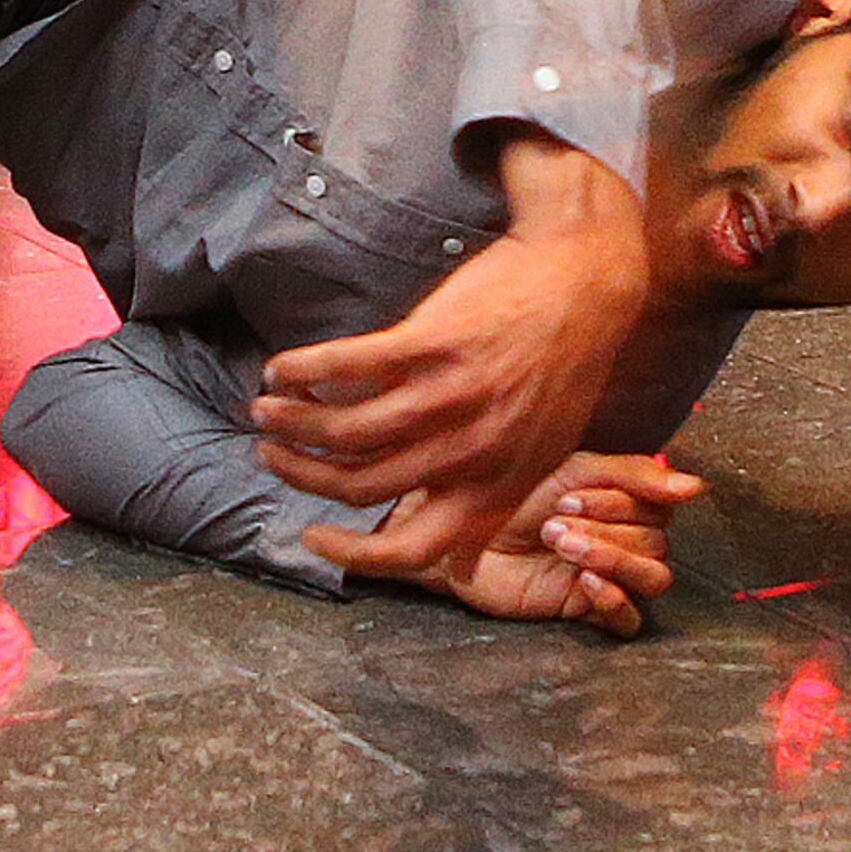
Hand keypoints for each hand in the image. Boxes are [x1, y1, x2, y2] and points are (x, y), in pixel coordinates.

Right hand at [248, 166, 651, 578]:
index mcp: (494, 486)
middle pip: (358, 484)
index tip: (312, 535)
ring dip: (290, 423)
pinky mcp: (431, 342)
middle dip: (301, 474)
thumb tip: (461, 568)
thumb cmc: (563, 368)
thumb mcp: (543, 455)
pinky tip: (280, 368)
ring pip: (344, 429)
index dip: (352, 553)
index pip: (413, 549)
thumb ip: (494, 511)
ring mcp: (449, 395)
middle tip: (271, 455)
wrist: (585, 283)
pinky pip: (346, 366)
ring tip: (265, 410)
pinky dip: (302, 371)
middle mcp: (469, 450)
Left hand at [393, 451, 708, 633]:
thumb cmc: (506, 492)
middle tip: (553, 521)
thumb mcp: (569, 469)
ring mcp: (609, 574)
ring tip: (562, 546)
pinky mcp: (586, 609)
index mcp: (623, 500)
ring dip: (612, 557)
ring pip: (653, 577)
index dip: (622, 501)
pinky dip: (616, 601)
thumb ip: (634, 475)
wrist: (455, 531)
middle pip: (657, 540)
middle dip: (607, 528)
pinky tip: (585, 581)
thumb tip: (700, 487)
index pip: (661, 505)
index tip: (568, 495)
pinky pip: (631, 621)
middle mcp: (624, 536)